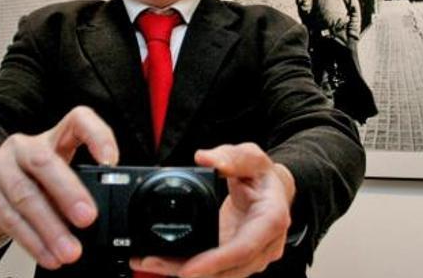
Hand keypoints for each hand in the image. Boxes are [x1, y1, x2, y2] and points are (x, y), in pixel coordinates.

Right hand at [0, 106, 117, 268]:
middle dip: (69, 192)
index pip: (77, 120)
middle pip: (45, 162)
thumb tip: (98, 216)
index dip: (97, 135)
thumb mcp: (55, 179)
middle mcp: (23, 146)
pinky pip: (9, 218)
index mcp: (51, 138)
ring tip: (69, 250)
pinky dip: (32, 240)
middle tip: (88, 218)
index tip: (110, 161)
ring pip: (26, 196)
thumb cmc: (28, 185)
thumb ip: (77, 188)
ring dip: (50, 228)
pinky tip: (47, 254)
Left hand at [131, 143, 295, 277]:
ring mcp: (251, 257)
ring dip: (184, 271)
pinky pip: (212, 269)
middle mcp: (265, 246)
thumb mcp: (251, 156)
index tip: (188, 269)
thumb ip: (230, 156)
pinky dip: (187, 268)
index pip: (243, 249)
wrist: (272, 190)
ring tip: (151, 261)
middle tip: (155, 263)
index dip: (215, 262)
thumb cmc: (262, 175)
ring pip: (218, 274)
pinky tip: (162, 262)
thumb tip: (206, 158)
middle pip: (227, 270)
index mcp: (271, 220)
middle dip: (190, 271)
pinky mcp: (235, 259)